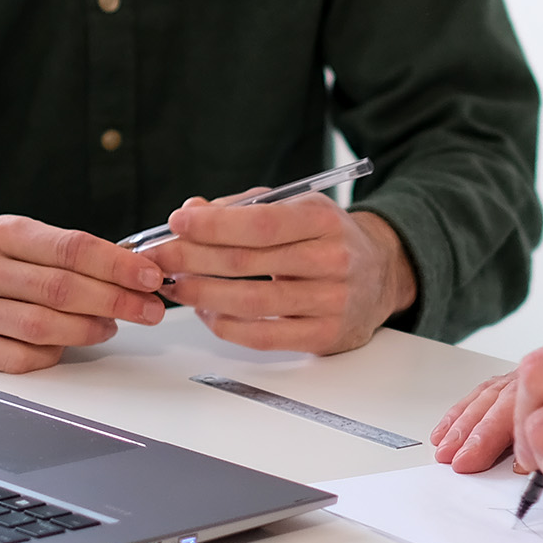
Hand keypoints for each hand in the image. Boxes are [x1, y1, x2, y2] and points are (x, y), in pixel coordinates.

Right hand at [0, 217, 167, 372]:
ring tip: (111, 326)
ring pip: (42, 326)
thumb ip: (71, 253)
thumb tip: (135, 269)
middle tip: (148, 308)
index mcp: (2, 232)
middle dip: (115, 300)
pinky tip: (70, 344)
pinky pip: (19, 358)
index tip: (150, 275)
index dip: (117, 264)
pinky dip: (53, 354)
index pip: (70, 247)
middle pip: (60, 288)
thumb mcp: (23, 243)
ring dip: (88, 329)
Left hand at [145, 192, 416, 353]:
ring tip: (176, 285)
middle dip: (192, 259)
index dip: (213, 224)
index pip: (260, 222)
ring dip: (202, 294)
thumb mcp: (297, 208)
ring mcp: (330, 300)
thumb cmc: (328, 239)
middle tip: (160, 258)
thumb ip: (244, 207)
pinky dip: (225, 325)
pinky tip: (207, 313)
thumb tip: (192, 211)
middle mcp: (331, 258)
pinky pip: (262, 336)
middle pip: (247, 262)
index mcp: (322, 219)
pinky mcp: (324, 335)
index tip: (179, 223)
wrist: (381, 275)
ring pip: (250, 302)